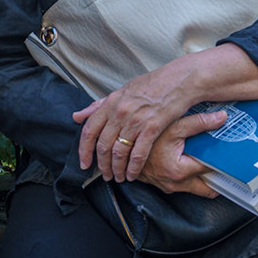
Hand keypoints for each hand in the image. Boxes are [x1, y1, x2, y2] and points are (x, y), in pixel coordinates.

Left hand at [73, 66, 193, 181]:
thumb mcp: (122, 91)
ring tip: (119, 177)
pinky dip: (133, 168)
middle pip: (103, 146)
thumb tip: (77, 116)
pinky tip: (133, 175)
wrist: (180, 80)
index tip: (84, 164)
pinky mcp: (152, 128)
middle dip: (102, 165)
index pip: (89, 130)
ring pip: (119, 153)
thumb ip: (99, 106)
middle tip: (105, 175)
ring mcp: (135, 121)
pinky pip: (138, 154)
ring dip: (117, 169)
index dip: (83, 150)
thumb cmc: (152, 84)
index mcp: (110, 102)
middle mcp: (120, 112)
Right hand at [137, 110, 224, 195]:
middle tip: (228, 163)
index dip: (223, 160)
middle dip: (219, 178)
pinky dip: (193, 177)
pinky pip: (185, 185)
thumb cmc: (144, 138)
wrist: (122, 147)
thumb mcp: (173, 126)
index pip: (211, 170)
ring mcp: (169, 187)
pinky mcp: (164, 186)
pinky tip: (195, 162)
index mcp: (180, 171)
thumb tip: (221, 118)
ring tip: (213, 160)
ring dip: (206, 178)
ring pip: (197, 189)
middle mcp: (175, 183)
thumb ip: (199, 123)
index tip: (232, 154)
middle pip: (208, 188)